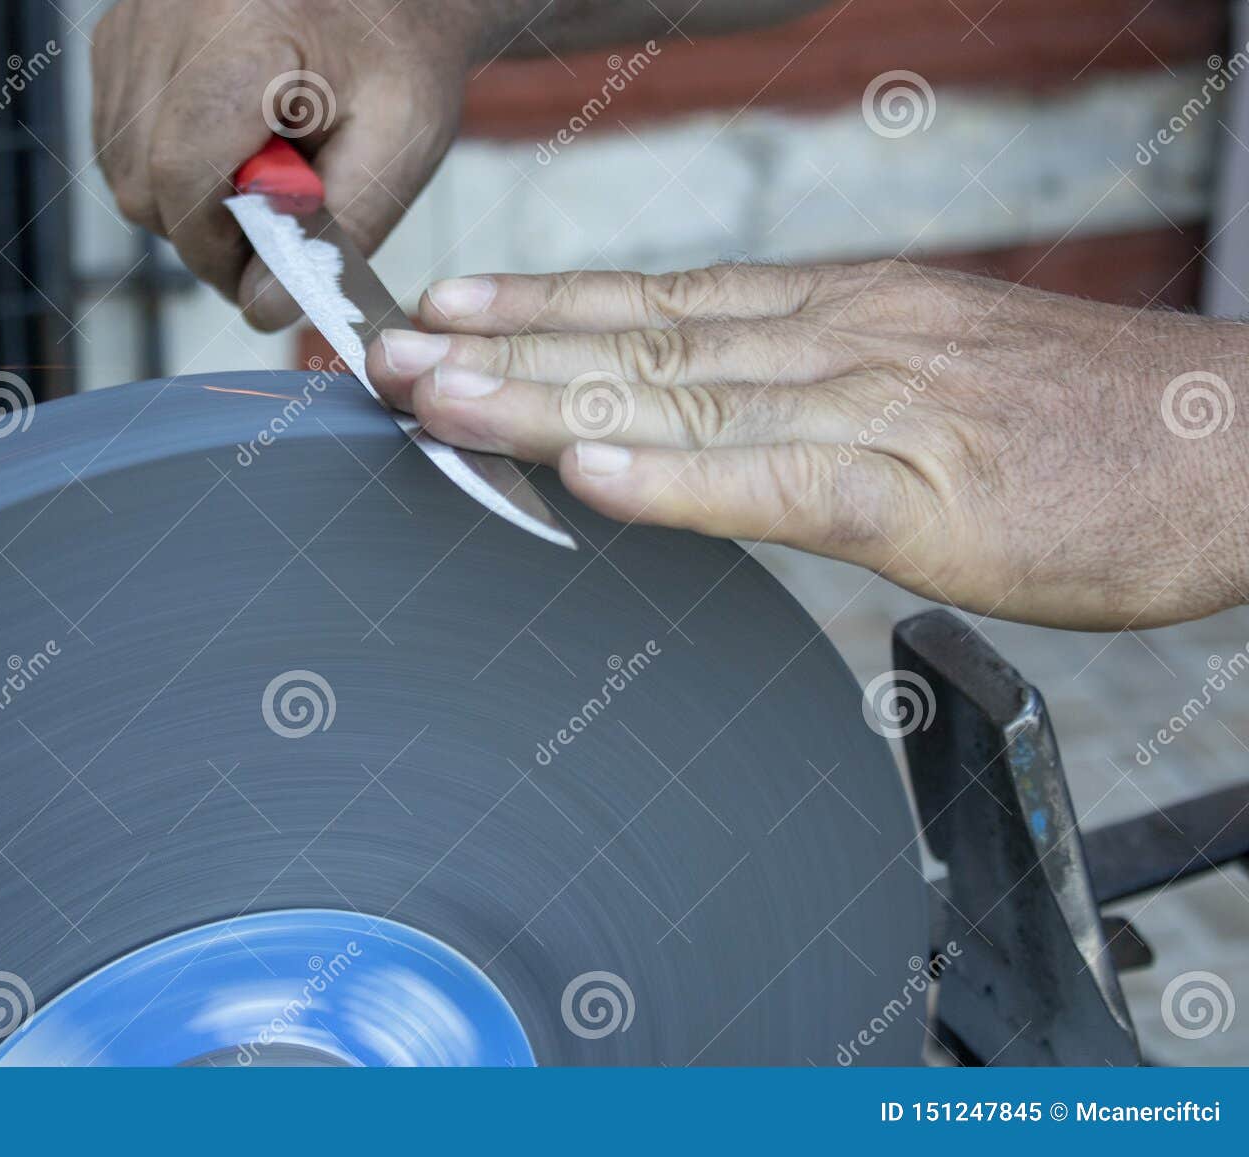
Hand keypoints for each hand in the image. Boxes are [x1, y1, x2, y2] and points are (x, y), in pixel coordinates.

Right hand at [93, 0, 489, 329]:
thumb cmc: (399, 55)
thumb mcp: (399, 147)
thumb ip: (335, 232)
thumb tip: (261, 307)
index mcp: (244, 31)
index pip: (182, 170)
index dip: (214, 245)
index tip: (258, 272)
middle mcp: (170, 14)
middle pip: (140, 178)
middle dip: (200, 230)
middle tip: (269, 230)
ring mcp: (135, 20)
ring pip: (120, 164)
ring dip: (183, 199)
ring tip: (257, 176)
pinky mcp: (121, 34)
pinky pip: (117, 135)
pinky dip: (166, 163)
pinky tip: (228, 145)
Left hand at [364, 261, 1248, 629]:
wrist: (1238, 446)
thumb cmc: (1086, 428)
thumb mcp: (930, 382)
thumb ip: (816, 399)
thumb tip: (713, 421)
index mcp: (839, 312)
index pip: (661, 304)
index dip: (543, 306)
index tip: (449, 310)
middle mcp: (839, 337)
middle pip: (641, 340)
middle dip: (502, 346)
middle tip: (386, 351)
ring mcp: (878, 402)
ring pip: (681, 397)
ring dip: (544, 397)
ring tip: (434, 396)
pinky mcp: (925, 486)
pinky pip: (777, 479)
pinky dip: (674, 477)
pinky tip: (583, 469)